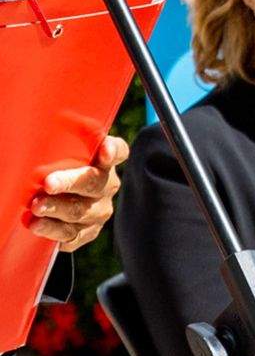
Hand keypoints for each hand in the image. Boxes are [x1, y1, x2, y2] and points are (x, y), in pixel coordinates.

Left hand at [28, 135, 129, 252]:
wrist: (51, 201)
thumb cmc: (52, 166)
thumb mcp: (57, 150)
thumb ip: (59, 139)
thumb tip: (47, 121)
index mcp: (104, 161)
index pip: (119, 151)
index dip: (113, 150)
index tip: (104, 150)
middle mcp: (106, 185)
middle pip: (96, 183)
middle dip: (72, 182)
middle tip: (48, 183)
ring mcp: (98, 210)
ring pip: (83, 211)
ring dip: (58, 209)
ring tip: (35, 207)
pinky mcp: (86, 232)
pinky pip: (74, 235)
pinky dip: (54, 230)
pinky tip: (37, 225)